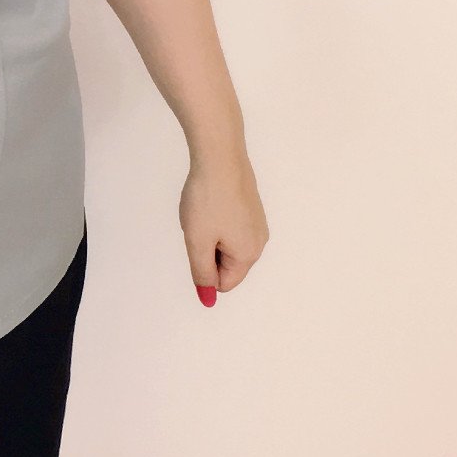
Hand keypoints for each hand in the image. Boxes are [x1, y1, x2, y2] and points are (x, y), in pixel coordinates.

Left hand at [180, 144, 267, 304]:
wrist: (220, 156)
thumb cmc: (208, 199)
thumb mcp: (198, 243)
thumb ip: (202, 273)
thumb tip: (208, 299)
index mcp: (249, 255)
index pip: (224, 283)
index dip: (204, 270)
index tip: (196, 245)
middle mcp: (259, 242)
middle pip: (227, 264)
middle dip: (207, 251)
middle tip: (199, 227)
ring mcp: (257, 223)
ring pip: (226, 244)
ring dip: (210, 236)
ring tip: (204, 214)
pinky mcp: (251, 207)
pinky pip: (230, 227)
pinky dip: (216, 221)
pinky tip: (210, 203)